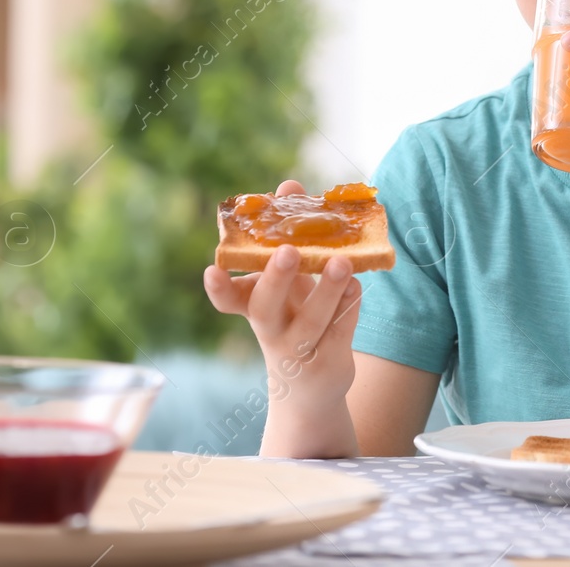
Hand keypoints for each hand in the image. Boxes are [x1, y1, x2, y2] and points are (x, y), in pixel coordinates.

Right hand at [202, 180, 362, 408]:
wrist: (311, 384)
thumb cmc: (295, 317)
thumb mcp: (288, 281)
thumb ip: (288, 237)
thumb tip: (289, 185)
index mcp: (253, 307)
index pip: (227, 300)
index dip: (219, 287)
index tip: (213, 269)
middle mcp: (270, 330)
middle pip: (264, 308)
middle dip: (275, 278)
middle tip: (287, 251)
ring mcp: (298, 350)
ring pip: (310, 322)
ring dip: (325, 290)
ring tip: (341, 262)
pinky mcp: (327, 361)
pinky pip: (340, 330)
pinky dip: (348, 305)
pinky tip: (356, 283)